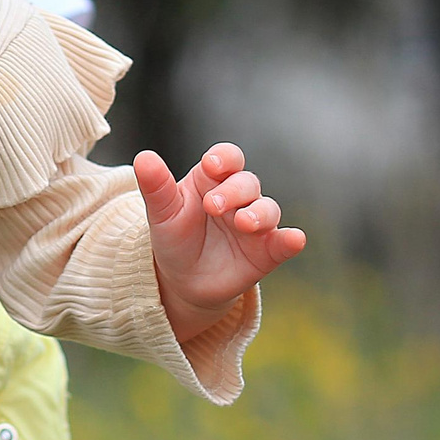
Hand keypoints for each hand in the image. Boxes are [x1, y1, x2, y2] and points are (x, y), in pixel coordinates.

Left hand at [135, 142, 305, 341]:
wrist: (182, 281)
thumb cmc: (174, 238)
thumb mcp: (162, 213)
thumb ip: (156, 187)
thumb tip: (143, 157)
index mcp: (213, 180)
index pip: (227, 158)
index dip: (224, 158)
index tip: (212, 165)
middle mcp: (239, 197)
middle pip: (247, 182)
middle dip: (234, 190)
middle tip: (213, 206)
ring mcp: (255, 224)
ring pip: (268, 208)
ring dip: (259, 213)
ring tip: (243, 223)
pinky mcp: (267, 251)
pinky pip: (284, 242)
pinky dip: (291, 240)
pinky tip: (295, 239)